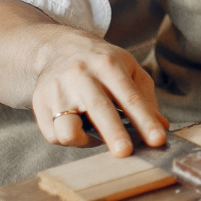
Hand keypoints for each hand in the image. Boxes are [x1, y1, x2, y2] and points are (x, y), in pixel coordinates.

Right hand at [29, 26, 168, 156]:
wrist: (57, 48)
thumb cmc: (101, 63)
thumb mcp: (128, 69)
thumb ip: (145, 97)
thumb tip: (161, 125)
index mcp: (107, 65)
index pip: (130, 97)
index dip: (145, 120)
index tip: (158, 140)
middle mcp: (80, 76)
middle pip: (99, 110)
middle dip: (114, 133)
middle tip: (126, 152)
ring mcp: (57, 90)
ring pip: (67, 128)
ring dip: (84, 140)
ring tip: (94, 134)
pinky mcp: (39, 103)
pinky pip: (54, 135)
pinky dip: (70, 139)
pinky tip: (78, 126)